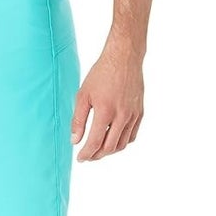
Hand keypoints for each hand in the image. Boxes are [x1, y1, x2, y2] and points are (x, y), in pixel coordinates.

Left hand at [71, 43, 143, 160]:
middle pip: (109, 147)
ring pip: (122, 144)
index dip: (86, 154)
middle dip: (96, 155)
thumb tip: (75, 141)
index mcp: (106, 111)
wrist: (124, 57)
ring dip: (109, 151)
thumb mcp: (83, 95)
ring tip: (98, 150)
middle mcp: (122, 115)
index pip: (95, 142)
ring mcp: (133, 115)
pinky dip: (121, 143)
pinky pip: (132, 136)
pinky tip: (112, 140)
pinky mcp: (140, 112)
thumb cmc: (101, 74)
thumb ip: (78, 120)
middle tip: (88, 156)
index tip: (80, 158)